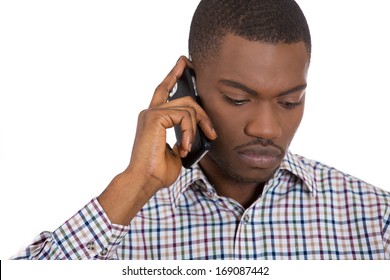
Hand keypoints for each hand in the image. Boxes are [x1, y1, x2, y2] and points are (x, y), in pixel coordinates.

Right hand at [124, 57, 216, 191]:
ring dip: (197, 127)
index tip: (183, 63)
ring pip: (188, 106)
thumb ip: (184, 137)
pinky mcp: (154, 117)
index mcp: (154, 120)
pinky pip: (184, 115)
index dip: (174, 75)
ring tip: (190, 147)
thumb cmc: (157, 171)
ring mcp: (151, 114)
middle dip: (202, 113)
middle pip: (184, 98)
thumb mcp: (177, 151)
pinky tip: (184, 146)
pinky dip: (189, 131)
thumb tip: (196, 134)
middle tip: (211, 132)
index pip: (164, 90)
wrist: (144, 181)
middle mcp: (151, 113)